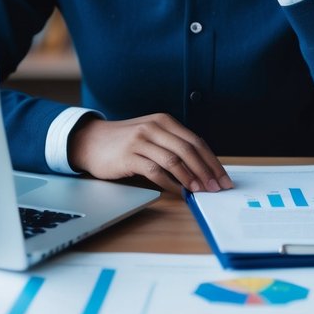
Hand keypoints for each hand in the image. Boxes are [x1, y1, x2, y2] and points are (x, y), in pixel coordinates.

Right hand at [67, 113, 233, 193]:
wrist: (90, 141)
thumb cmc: (125, 142)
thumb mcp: (151, 135)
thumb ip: (172, 145)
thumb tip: (201, 168)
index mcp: (164, 121)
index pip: (196, 141)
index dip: (212, 161)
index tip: (223, 178)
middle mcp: (154, 127)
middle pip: (189, 150)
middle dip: (207, 171)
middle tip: (216, 188)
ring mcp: (141, 140)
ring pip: (174, 160)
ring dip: (191, 178)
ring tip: (201, 191)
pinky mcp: (129, 156)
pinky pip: (156, 171)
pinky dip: (171, 184)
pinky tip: (179, 192)